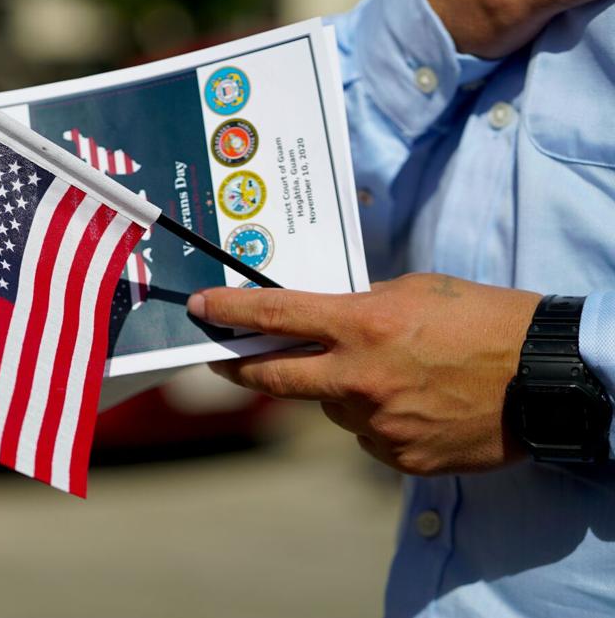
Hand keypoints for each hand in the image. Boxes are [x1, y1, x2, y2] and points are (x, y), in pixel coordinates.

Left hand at [187, 274, 539, 475]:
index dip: (230, 314)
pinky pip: (367, 437)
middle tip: (224, 363)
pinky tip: (412, 405)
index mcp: (362, 325)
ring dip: (340, 392)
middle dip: (242, 370)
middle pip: (275, 379)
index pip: (276, 317)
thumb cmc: (484, 320)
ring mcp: (378, 423)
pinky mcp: (401, 457)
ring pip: (331, 407)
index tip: (202, 309)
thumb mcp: (415, 290)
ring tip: (390, 375)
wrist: (546, 377)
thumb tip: (323, 321)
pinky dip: (377, 421)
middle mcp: (360, 377)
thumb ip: (360, 305)